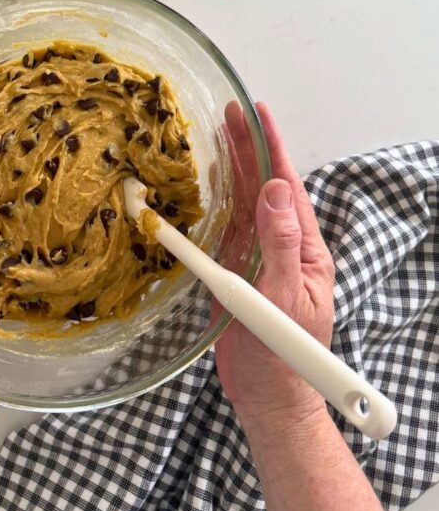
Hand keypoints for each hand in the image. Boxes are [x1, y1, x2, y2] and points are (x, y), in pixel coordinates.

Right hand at [214, 102, 335, 431]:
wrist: (269, 398)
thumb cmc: (284, 358)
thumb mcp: (285, 298)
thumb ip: (281, 245)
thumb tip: (275, 190)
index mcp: (304, 249)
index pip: (287, 187)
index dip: (272, 148)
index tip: (258, 113)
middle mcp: (282, 246)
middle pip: (263, 187)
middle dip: (248, 148)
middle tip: (228, 112)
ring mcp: (259, 259)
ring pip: (243, 203)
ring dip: (231, 169)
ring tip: (216, 136)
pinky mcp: (237, 275)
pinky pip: (226, 229)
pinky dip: (215, 202)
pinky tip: (206, 183)